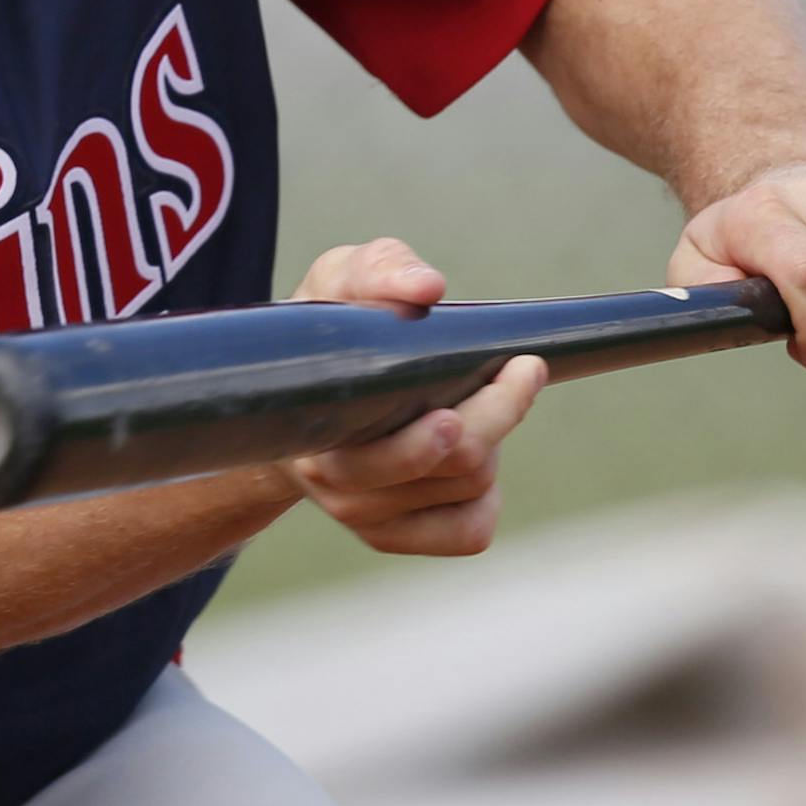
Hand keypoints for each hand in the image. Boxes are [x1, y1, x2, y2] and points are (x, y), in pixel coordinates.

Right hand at [279, 237, 546, 555]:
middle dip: (503, 412)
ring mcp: (362, 515)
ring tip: (470, 404)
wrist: (280, 393)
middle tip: (525, 370)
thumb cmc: (324, 327)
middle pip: (462, 463)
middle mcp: (338, 482)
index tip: (521, 364)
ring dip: (488, 444)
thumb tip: (428, 288)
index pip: (431, 437)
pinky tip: (467, 462)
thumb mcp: (338, 278)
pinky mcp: (385, 535)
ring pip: (470, 490)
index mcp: (325, 425)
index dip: (490, 409)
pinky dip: (483, 498)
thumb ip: (380, 270)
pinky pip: (466, 533)